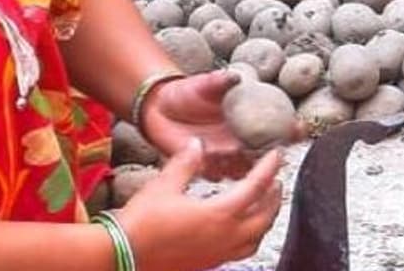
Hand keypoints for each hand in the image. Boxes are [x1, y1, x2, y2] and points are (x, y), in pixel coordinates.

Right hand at [112, 138, 283, 270]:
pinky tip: (239, 229)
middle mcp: (227, 236)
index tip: (276, 155)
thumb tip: (197, 143)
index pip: (255, 187)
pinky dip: (251, 236)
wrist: (126, 254)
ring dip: (266, 219)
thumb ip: (185, 163)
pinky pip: (242, 250)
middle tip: (275, 181)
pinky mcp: (210, 263)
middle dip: (274, 197)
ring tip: (264, 206)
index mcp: (220, 214)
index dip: (268, 168)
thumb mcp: (163, 185)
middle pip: (265, 216)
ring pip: (257, 237)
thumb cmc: (144, 220)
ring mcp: (220, 252)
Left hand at [140, 69, 302, 180]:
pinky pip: (218, 175)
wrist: (159, 106)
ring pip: (245, 169)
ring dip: (248, 170)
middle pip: (265, 155)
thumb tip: (234, 77)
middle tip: (276, 154)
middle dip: (275, 158)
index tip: (298, 128)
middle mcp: (239, 141)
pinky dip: (220, 174)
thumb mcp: (204, 84)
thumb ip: (219, 81)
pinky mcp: (205, 166)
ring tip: (245, 161)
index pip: (276, 128)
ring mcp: (224, 156)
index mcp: (246, 120)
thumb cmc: (187, 92)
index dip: (290, 130)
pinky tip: (218, 167)